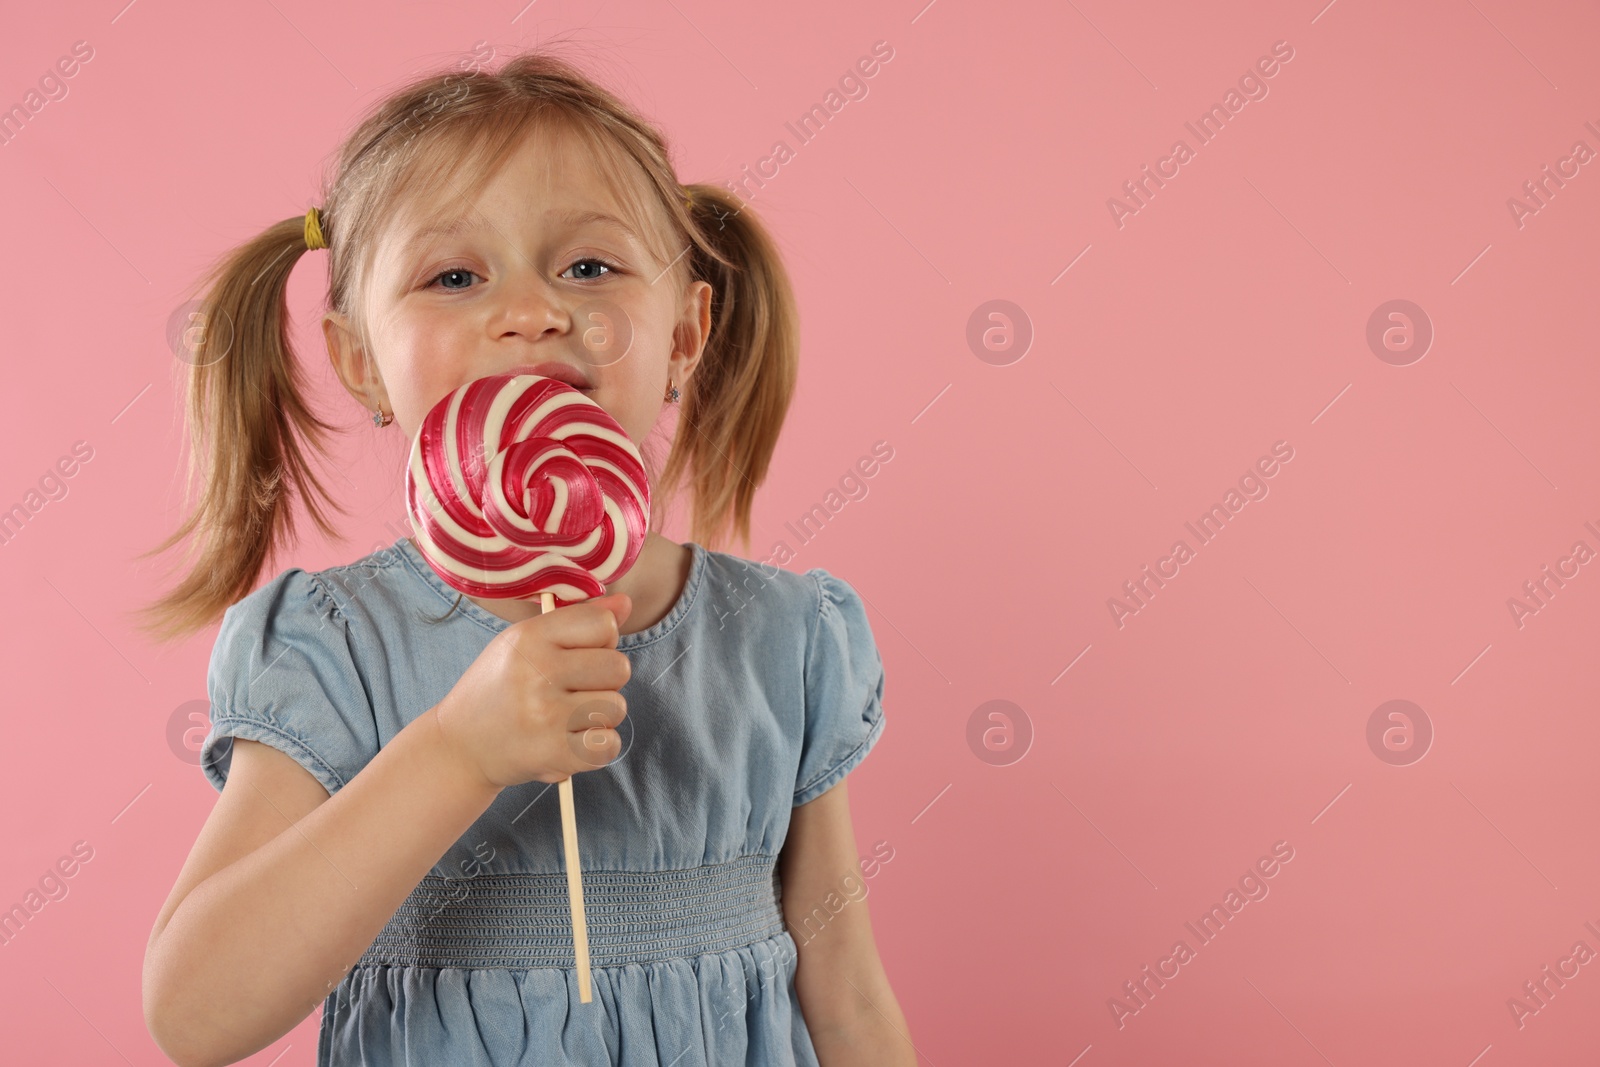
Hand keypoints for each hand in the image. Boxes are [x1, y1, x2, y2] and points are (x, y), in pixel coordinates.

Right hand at [433, 593, 633, 790]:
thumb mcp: (526, 642)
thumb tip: (627, 603)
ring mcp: (546, 715)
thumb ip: (579, 620)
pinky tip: (570, 742)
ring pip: (617, 707)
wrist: (460, 747)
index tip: (578, 655)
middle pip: (619, 667)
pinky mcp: (553, 753)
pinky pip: (610, 744)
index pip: (603, 624)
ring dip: (599, 716)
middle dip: (604, 681)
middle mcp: (538, 672)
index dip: (601, 641)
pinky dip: (597, 747)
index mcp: (530, 637)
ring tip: (565, 718)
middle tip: (571, 691)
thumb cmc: (500, 687)